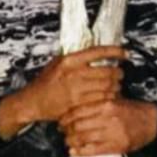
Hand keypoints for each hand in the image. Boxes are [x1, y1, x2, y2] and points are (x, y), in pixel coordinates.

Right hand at [0, 45, 124, 138]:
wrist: (33, 102)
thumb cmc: (45, 83)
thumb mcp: (57, 63)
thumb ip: (75, 58)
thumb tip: (95, 53)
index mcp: (69, 60)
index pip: (98, 52)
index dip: (115, 52)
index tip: (124, 53)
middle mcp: (73, 74)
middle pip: (107, 71)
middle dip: (118, 73)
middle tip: (120, 74)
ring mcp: (76, 90)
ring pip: (106, 87)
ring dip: (115, 87)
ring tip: (116, 86)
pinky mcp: (77, 104)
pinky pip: (100, 100)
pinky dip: (108, 98)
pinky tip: (108, 97)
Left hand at [59, 97, 156, 156]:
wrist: (153, 122)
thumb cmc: (132, 110)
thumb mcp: (115, 100)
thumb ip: (97, 103)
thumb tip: (75, 109)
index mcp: (107, 104)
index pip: (78, 111)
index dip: (65, 118)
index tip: (61, 121)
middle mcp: (108, 118)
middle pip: (77, 125)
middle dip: (66, 130)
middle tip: (62, 132)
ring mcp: (112, 133)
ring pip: (82, 138)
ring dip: (70, 141)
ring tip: (68, 141)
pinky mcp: (116, 146)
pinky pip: (92, 150)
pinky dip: (80, 152)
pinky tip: (73, 151)